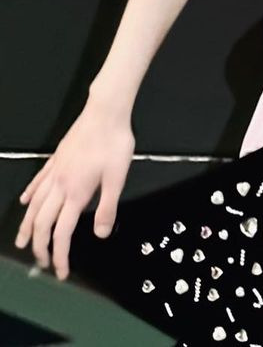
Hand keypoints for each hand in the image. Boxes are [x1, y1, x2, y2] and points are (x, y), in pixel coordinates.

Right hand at [14, 96, 134, 279]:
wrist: (105, 112)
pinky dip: (29, 195)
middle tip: (41, 263)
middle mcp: (60, 185)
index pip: (62, 232)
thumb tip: (100, 234)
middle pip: (43, 223)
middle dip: (40, 246)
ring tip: (22, 241)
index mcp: (75, 193)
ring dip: (27, 226)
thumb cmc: (115, 143)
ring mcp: (54, 171)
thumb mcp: (118, 177)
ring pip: (34, 205)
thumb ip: (108, 207)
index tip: (60, 272)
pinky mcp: (55, 159)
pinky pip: (37, 182)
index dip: (59, 255)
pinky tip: (24, 202)